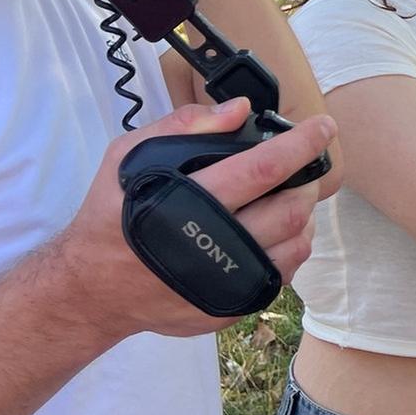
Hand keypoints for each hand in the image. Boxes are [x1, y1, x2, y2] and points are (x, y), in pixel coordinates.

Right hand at [47, 97, 333, 342]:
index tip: (323, 127)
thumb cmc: (112, 214)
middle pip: (290, 209)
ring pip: (296, 244)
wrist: (92, 288)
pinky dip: (290, 247)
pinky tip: (275, 231)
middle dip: (307, 182)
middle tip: (303, 168)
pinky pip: (282, 273)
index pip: (265, 168)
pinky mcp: (231, 305)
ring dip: (304, 215)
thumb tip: (240, 110)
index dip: (302, 144)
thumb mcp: (129, 157)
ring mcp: (226, 281)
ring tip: (291, 197)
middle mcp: (213, 245)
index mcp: (190, 201)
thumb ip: (183, 126)